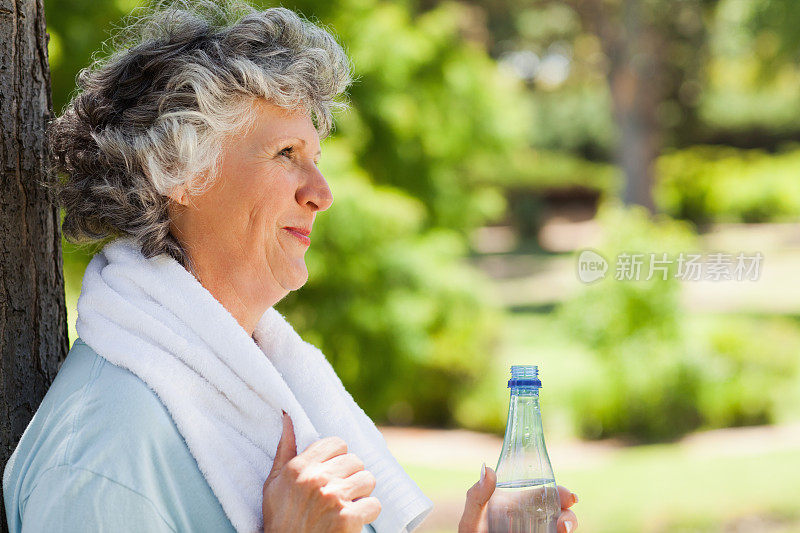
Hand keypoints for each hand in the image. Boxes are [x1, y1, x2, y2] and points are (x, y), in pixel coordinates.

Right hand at [262, 411, 381, 532]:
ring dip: (361, 493)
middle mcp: (317, 479)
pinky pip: (374, 504)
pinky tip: (353, 520)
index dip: (338, 458)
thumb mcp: (273, 483)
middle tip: (340, 492)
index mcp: (299, 467)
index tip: (333, 472)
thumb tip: (288, 416)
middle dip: (351, 476)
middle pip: (355, 461)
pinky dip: (367, 514)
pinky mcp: (348, 518)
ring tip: (347, 504)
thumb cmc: (280, 519)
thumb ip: (284, 449)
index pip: (337, 443)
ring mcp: (334, 498)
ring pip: (368, 479)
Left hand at [458, 464, 578, 532]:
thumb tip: (487, 469)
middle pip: (558, 510)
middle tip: (568, 510)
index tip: (568, 495)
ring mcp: (535, 531)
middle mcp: (529, 519)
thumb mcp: (471, 520)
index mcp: (515, 506)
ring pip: (561, 526)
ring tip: (562, 527)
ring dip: (569, 522)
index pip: (542, 493)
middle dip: (567, 508)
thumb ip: (476, 497)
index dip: (557, 492)